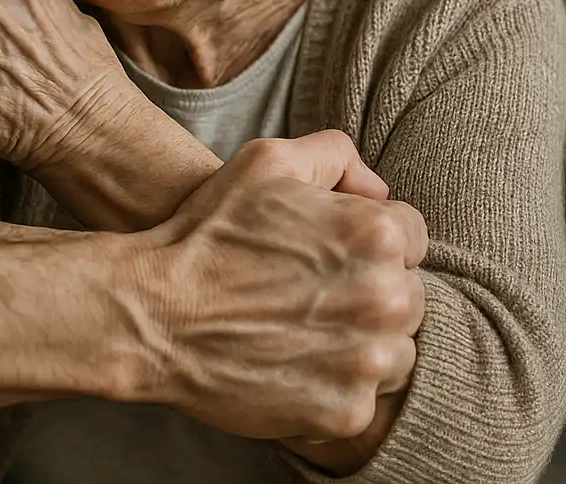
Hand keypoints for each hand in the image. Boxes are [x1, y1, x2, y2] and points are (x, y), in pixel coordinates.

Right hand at [129, 131, 426, 448]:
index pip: (412, 237)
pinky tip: (292, 365)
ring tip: (304, 331)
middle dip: (370, 292)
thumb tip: (380, 191)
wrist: (153, 314)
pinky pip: (364, 399)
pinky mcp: (345, 411)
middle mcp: (385, 298)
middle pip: (409, 297)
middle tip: (311, 295)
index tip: (330, 254)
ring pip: (396, 351)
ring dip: (362, 344)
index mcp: (376, 234)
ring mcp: (368, 361)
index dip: (369, 242)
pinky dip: (333, 387)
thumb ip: (335, 155)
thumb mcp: (267, 162)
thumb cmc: (208, 233)